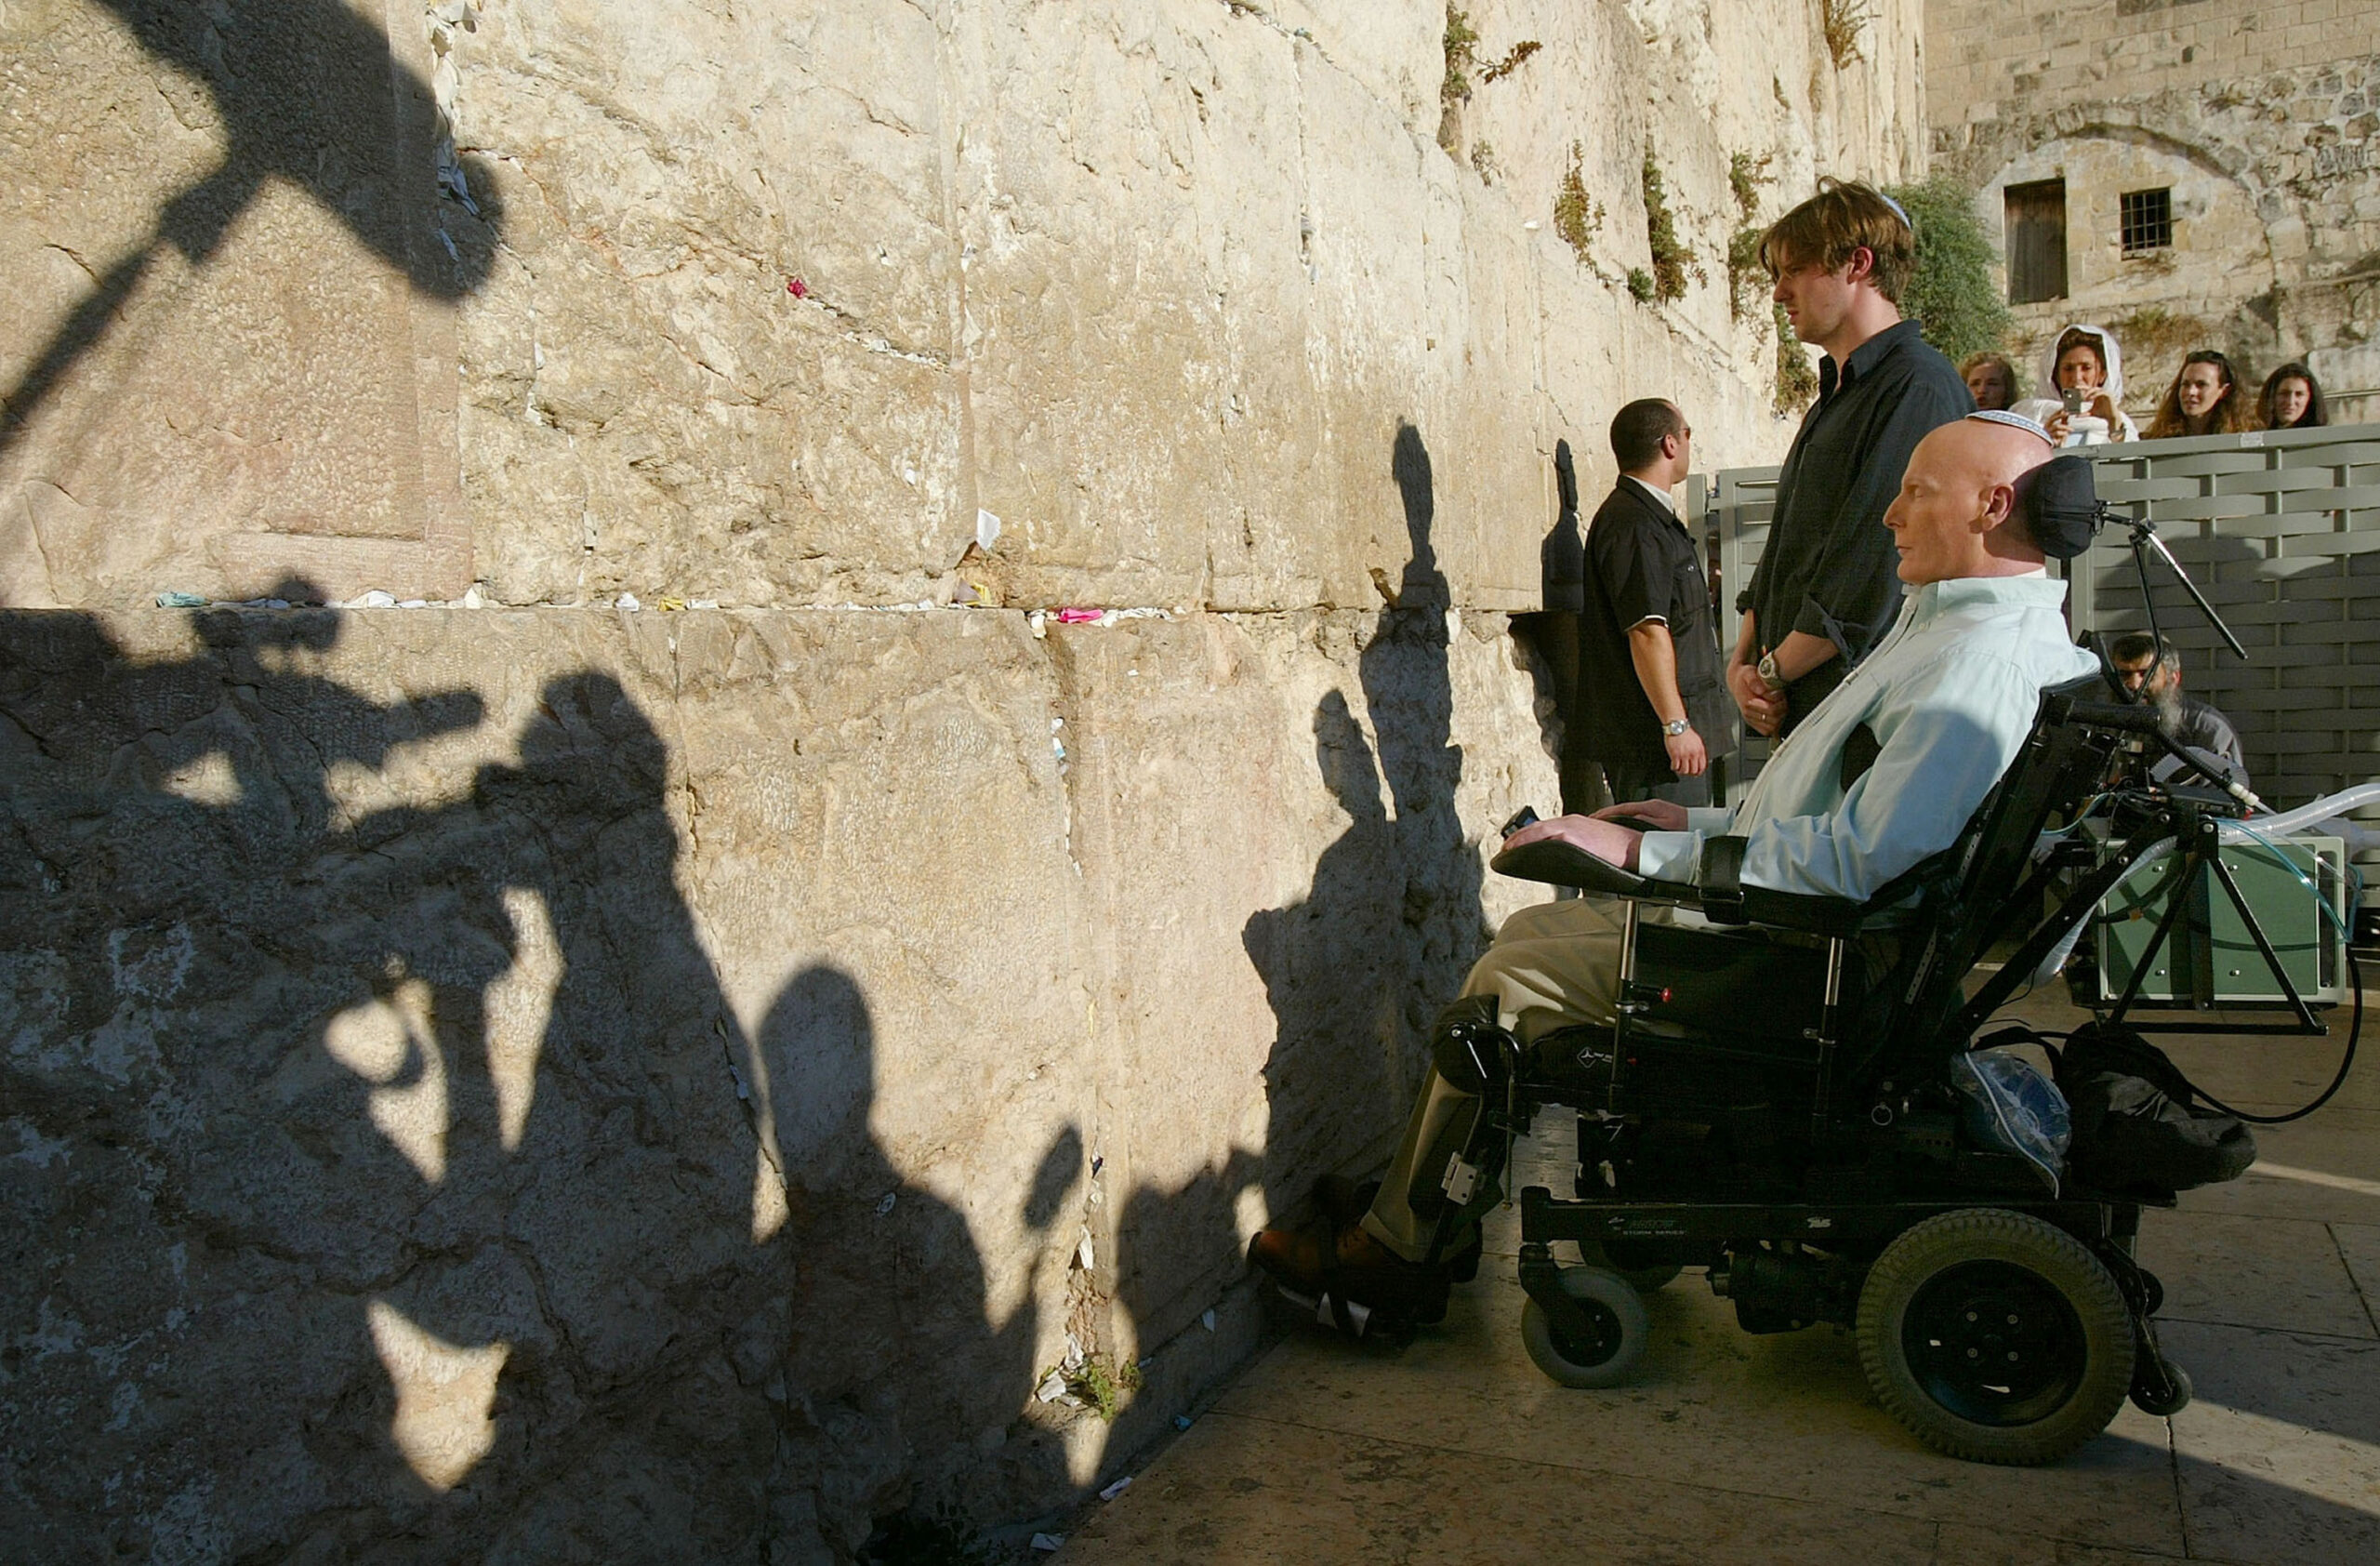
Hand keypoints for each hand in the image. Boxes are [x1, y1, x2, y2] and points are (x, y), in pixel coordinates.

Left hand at [1503, 812, 1640, 871]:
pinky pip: (1546, 837)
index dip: (1530, 834)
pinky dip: (1531, 842)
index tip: (1517, 842)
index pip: (1548, 827)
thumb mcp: (1595, 845)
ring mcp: (1572, 826)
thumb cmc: (1620, 849)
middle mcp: (1572, 821)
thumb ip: (1578, 847)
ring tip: (1509, 849)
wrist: (1636, 847)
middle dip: (1520, 837)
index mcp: (1577, 823)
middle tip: (1506, 847)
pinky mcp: (1573, 835)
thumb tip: (1564, 858)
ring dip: (1522, 839)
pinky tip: (1522, 850)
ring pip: (1539, 830)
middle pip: (1539, 826)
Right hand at [1593, 798, 1686, 831]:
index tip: (1594, 818)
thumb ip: (1644, 822)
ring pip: (1629, 813)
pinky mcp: (1658, 816)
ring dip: (1615, 818)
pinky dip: (1624, 820)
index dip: (1606, 813)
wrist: (1703, 826)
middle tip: (1593, 820)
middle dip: (1607, 814)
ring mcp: (1654, 810)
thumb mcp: (1663, 826)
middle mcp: (1651, 806)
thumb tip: (1628, 820)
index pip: (1622, 808)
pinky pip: (1635, 816)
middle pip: (1623, 809)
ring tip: (1603, 824)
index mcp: (1650, 807)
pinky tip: (1621, 826)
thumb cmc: (1686, 829)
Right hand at [1663, 725, 1706, 776]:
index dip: (1698, 772)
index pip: (1702, 766)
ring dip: (1681, 771)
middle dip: (1689, 773)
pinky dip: (1674, 768)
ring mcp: (1684, 755)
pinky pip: (1675, 767)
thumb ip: (1699, 751)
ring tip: (1679, 768)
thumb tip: (1699, 761)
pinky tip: (1673, 765)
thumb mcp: (1697, 742)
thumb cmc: (1685, 733)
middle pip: (1693, 770)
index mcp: (1700, 751)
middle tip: (1686, 771)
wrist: (1677, 727)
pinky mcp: (1675, 755)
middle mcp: (1693, 754)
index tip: (1695, 773)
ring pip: (1684, 771)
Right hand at [1728, 662, 1782, 736]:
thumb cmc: (1744, 678)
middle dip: (1782, 709)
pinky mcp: (1754, 724)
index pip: (1771, 710)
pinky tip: (1775, 714)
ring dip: (1780, 717)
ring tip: (1778, 705)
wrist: (1737, 683)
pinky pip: (1768, 731)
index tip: (1779, 693)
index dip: (1779, 702)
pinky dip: (1775, 725)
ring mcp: (1751, 720)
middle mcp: (1749, 714)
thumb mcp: (1748, 673)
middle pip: (1774, 719)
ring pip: (1773, 727)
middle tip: (1781, 699)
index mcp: (1748, 703)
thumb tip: (1761, 690)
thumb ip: (1754, 681)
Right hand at [2044, 409, 2071, 443]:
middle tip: (2067, 414)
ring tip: (2071, 429)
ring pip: (2057, 427)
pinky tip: (2066, 434)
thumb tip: (2067, 414)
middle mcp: (2046, 428)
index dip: (2057, 412)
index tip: (2064, 408)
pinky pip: (2058, 434)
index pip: (2052, 417)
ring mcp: (2047, 433)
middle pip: (2053, 419)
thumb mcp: (2059, 429)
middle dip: (2060, 416)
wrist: (2046, 448)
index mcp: (2047, 425)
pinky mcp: (2049, 439)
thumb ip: (2062, 422)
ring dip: (2065, 427)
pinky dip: (2063, 434)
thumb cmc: (2053, 437)